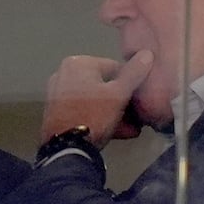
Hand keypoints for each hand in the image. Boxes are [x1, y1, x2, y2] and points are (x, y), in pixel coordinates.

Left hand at [39, 50, 154, 146]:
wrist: (66, 149)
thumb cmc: (94, 116)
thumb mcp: (119, 94)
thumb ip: (134, 74)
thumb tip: (147, 53)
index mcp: (78, 63)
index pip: (115, 68)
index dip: (131, 85)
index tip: (141, 101)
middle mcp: (64, 73)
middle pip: (103, 86)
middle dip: (123, 103)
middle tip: (137, 118)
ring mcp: (57, 94)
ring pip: (95, 101)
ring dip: (114, 114)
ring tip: (131, 129)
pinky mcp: (56, 113)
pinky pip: (84, 111)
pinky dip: (99, 119)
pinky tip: (116, 133)